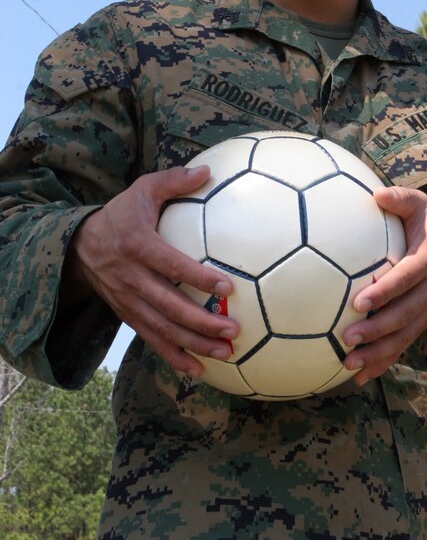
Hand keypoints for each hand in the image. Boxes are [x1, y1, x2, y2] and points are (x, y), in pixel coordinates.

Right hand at [64, 166, 238, 374]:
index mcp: (138, 246)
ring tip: (225, 352)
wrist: (79, 246)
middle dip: (201, 322)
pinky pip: (151, 339)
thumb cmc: (121, 214)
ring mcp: (128, 300)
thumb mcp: (141, 190)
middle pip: (169, 306)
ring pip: (162, 328)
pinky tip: (198, 369)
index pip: (172, 265)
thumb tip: (208, 170)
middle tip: (233, 329)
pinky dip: (173, 356)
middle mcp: (131, 278)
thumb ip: (173, 181)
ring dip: (193, 344)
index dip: (199, 278)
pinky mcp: (127, 315)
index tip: (228, 287)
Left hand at [343, 185, 426, 385]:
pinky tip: (359, 376)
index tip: (359, 301)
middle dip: (378, 329)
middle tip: (348, 338)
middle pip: (406, 314)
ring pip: (405, 335)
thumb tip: (376, 194)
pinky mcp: (424, 321)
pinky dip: (383, 362)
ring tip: (349, 363)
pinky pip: (404, 344)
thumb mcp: (421, 203)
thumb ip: (400, 198)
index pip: (407, 277)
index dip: (385, 290)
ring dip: (378, 352)